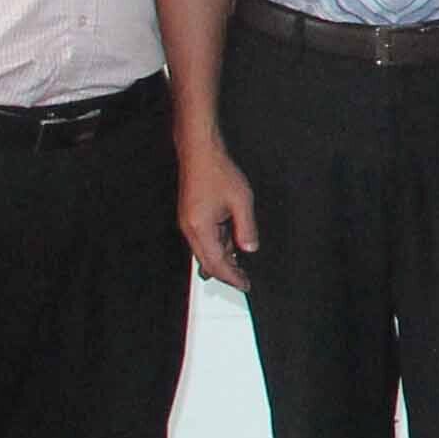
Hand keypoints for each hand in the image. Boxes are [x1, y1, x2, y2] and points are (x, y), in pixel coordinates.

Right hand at [178, 138, 259, 286]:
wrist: (200, 153)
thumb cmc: (218, 172)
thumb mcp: (241, 201)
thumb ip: (246, 228)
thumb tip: (249, 248)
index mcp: (200, 229)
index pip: (216, 263)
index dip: (232, 277)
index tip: (245, 285)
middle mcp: (190, 229)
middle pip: (207, 262)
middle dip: (226, 273)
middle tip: (244, 280)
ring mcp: (189, 223)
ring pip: (205, 251)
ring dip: (223, 259)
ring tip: (241, 265)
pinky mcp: (191, 216)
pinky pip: (204, 239)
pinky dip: (218, 246)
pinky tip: (232, 245)